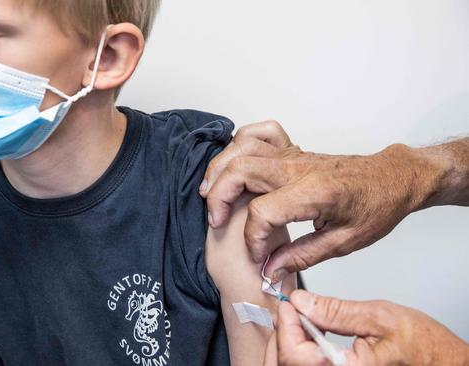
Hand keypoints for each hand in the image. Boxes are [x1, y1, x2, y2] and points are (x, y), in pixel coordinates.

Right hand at [200, 120, 450, 281]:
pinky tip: (232, 165)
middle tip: (217, 221)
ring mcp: (293, 155)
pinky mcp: (291, 150)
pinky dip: (236, 145)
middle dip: (218, 198)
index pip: (263, 212)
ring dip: (219, 171)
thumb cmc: (376, 207)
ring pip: (240, 149)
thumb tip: (269, 268)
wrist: (392, 177)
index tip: (258, 256)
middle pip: (240, 171)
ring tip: (211, 195)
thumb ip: (302, 256)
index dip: (252, 239)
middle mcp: (298, 168)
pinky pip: (256, 134)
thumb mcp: (345, 242)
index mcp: (315, 193)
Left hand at [275, 290, 468, 364]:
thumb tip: (302, 301)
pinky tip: (311, 335)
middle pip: (287, 363)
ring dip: (291, 343)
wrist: (446, 363)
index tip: (290, 303)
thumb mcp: (379, 317)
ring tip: (302, 320)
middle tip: (294, 310)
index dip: (286, 324)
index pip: (293, 354)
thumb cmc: (424, 347)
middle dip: (285, 333)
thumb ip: (335, 310)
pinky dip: (302, 352)